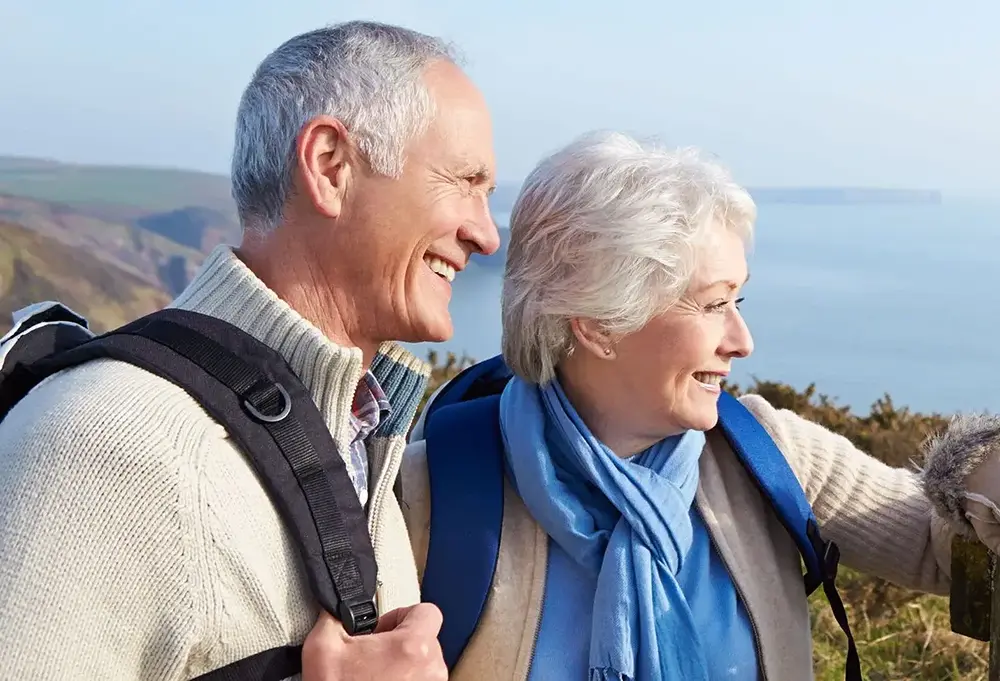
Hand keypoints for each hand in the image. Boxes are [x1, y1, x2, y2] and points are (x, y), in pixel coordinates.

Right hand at [301, 603, 447, 680]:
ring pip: (426, 664)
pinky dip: (407, 680)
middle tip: (375, 653)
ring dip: (405, 664)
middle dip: (401, 642)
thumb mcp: (322, 648)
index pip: (428, 611)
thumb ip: (334, 617)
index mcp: (412, 647)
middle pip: (427, 638)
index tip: (383, 629)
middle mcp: (430, 669)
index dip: (401, 615)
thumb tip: (336, 609)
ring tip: (377, 673)